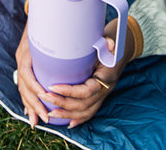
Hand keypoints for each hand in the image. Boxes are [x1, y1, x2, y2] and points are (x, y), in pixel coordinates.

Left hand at [15, 19, 133, 127]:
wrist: (121, 50)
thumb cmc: (112, 45)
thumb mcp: (110, 42)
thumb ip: (108, 43)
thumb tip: (109, 43)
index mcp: (107, 78)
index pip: (87, 91)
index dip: (70, 91)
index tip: (53, 86)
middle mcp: (105, 90)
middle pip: (84, 104)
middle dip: (63, 103)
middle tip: (45, 97)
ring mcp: (103, 96)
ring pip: (86, 112)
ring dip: (68, 114)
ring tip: (51, 114)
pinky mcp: (99, 98)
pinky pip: (89, 112)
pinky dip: (78, 119)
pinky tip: (67, 123)